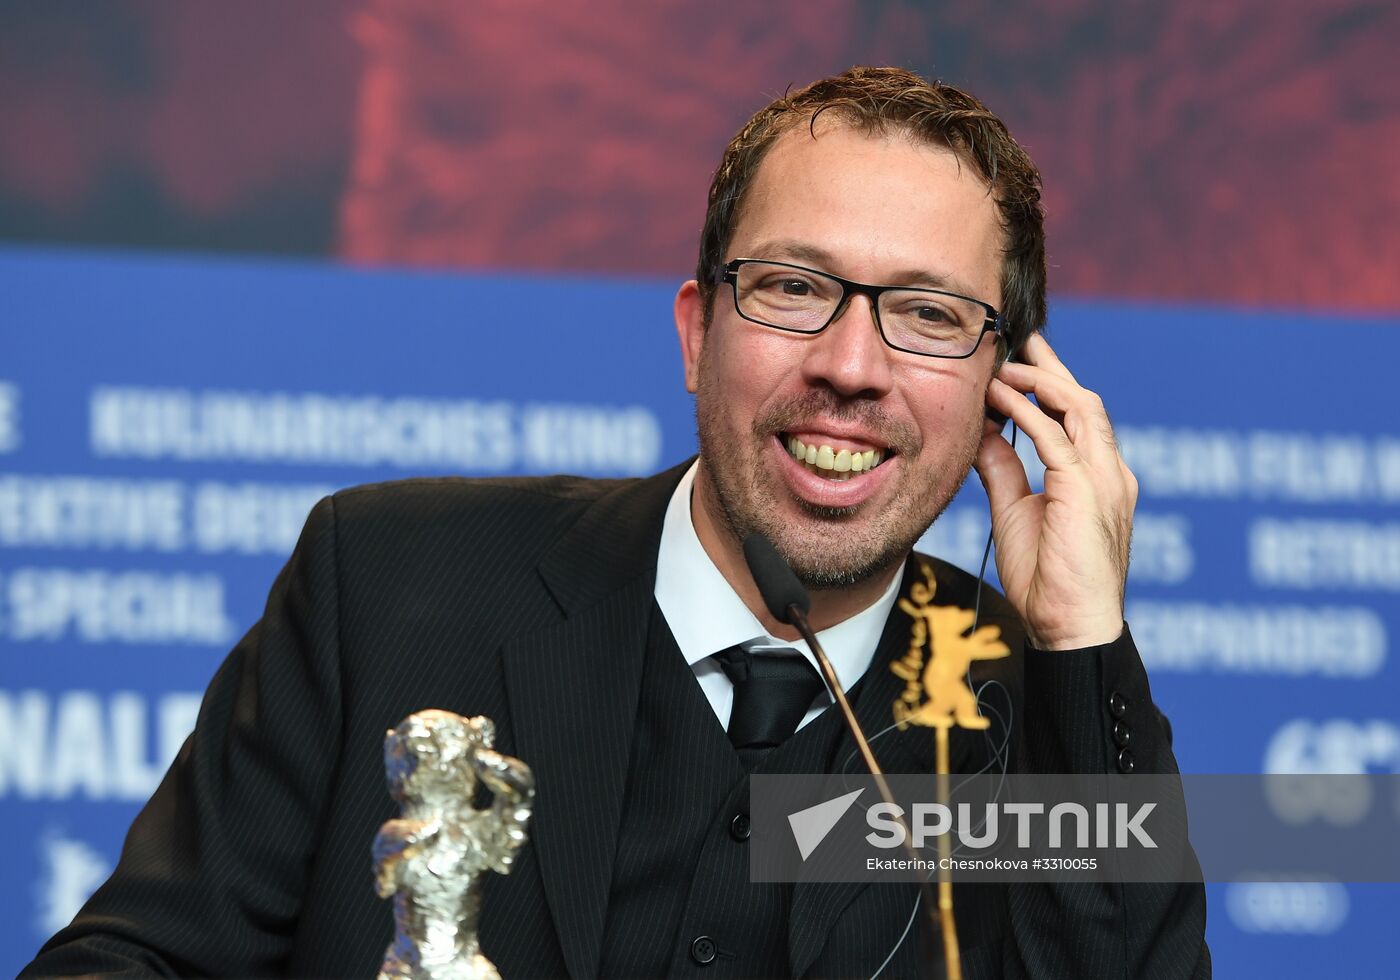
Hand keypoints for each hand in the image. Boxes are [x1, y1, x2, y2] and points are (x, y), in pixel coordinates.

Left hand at [973, 333, 1136, 649]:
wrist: (1070, 626)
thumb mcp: (1015, 511)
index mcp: (1098, 479)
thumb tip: (983, 433)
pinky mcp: (1088, 492)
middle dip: (1053, 369)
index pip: (1079, 418)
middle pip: (1085, 402)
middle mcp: (1109, 473)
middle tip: (1021, 343)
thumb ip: (1003, 470)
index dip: (1054, 385)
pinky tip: (1003, 398)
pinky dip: (1028, 413)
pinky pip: (1057, 439)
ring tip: (1006, 364)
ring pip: (1079, 409)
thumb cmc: (1047, 580)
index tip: (1025, 361)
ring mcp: (1105, 480)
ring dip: (1041, 382)